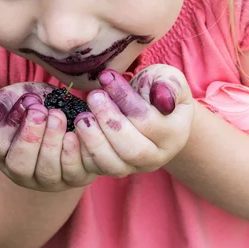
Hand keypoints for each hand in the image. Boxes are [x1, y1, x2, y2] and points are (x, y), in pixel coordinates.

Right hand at [0, 82, 99, 190]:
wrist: (68, 112)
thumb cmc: (36, 106)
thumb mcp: (14, 99)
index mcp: (5, 156)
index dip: (10, 124)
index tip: (25, 101)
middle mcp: (26, 174)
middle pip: (20, 166)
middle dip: (30, 137)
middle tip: (40, 111)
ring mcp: (52, 179)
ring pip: (48, 171)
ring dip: (52, 141)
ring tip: (57, 115)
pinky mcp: (77, 177)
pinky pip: (74, 172)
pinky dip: (74, 152)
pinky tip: (74, 132)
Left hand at [74, 66, 194, 176]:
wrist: (149, 111)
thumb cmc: (156, 90)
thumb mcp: (167, 79)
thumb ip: (169, 84)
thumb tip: (163, 98)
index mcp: (174, 134)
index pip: (148, 122)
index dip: (125, 99)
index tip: (106, 77)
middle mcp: (157, 157)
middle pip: (132, 150)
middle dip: (109, 122)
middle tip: (93, 97)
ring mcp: (135, 167)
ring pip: (112, 164)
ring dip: (93, 140)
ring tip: (82, 116)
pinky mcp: (114, 169)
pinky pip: (96, 169)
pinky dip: (81, 152)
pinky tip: (74, 131)